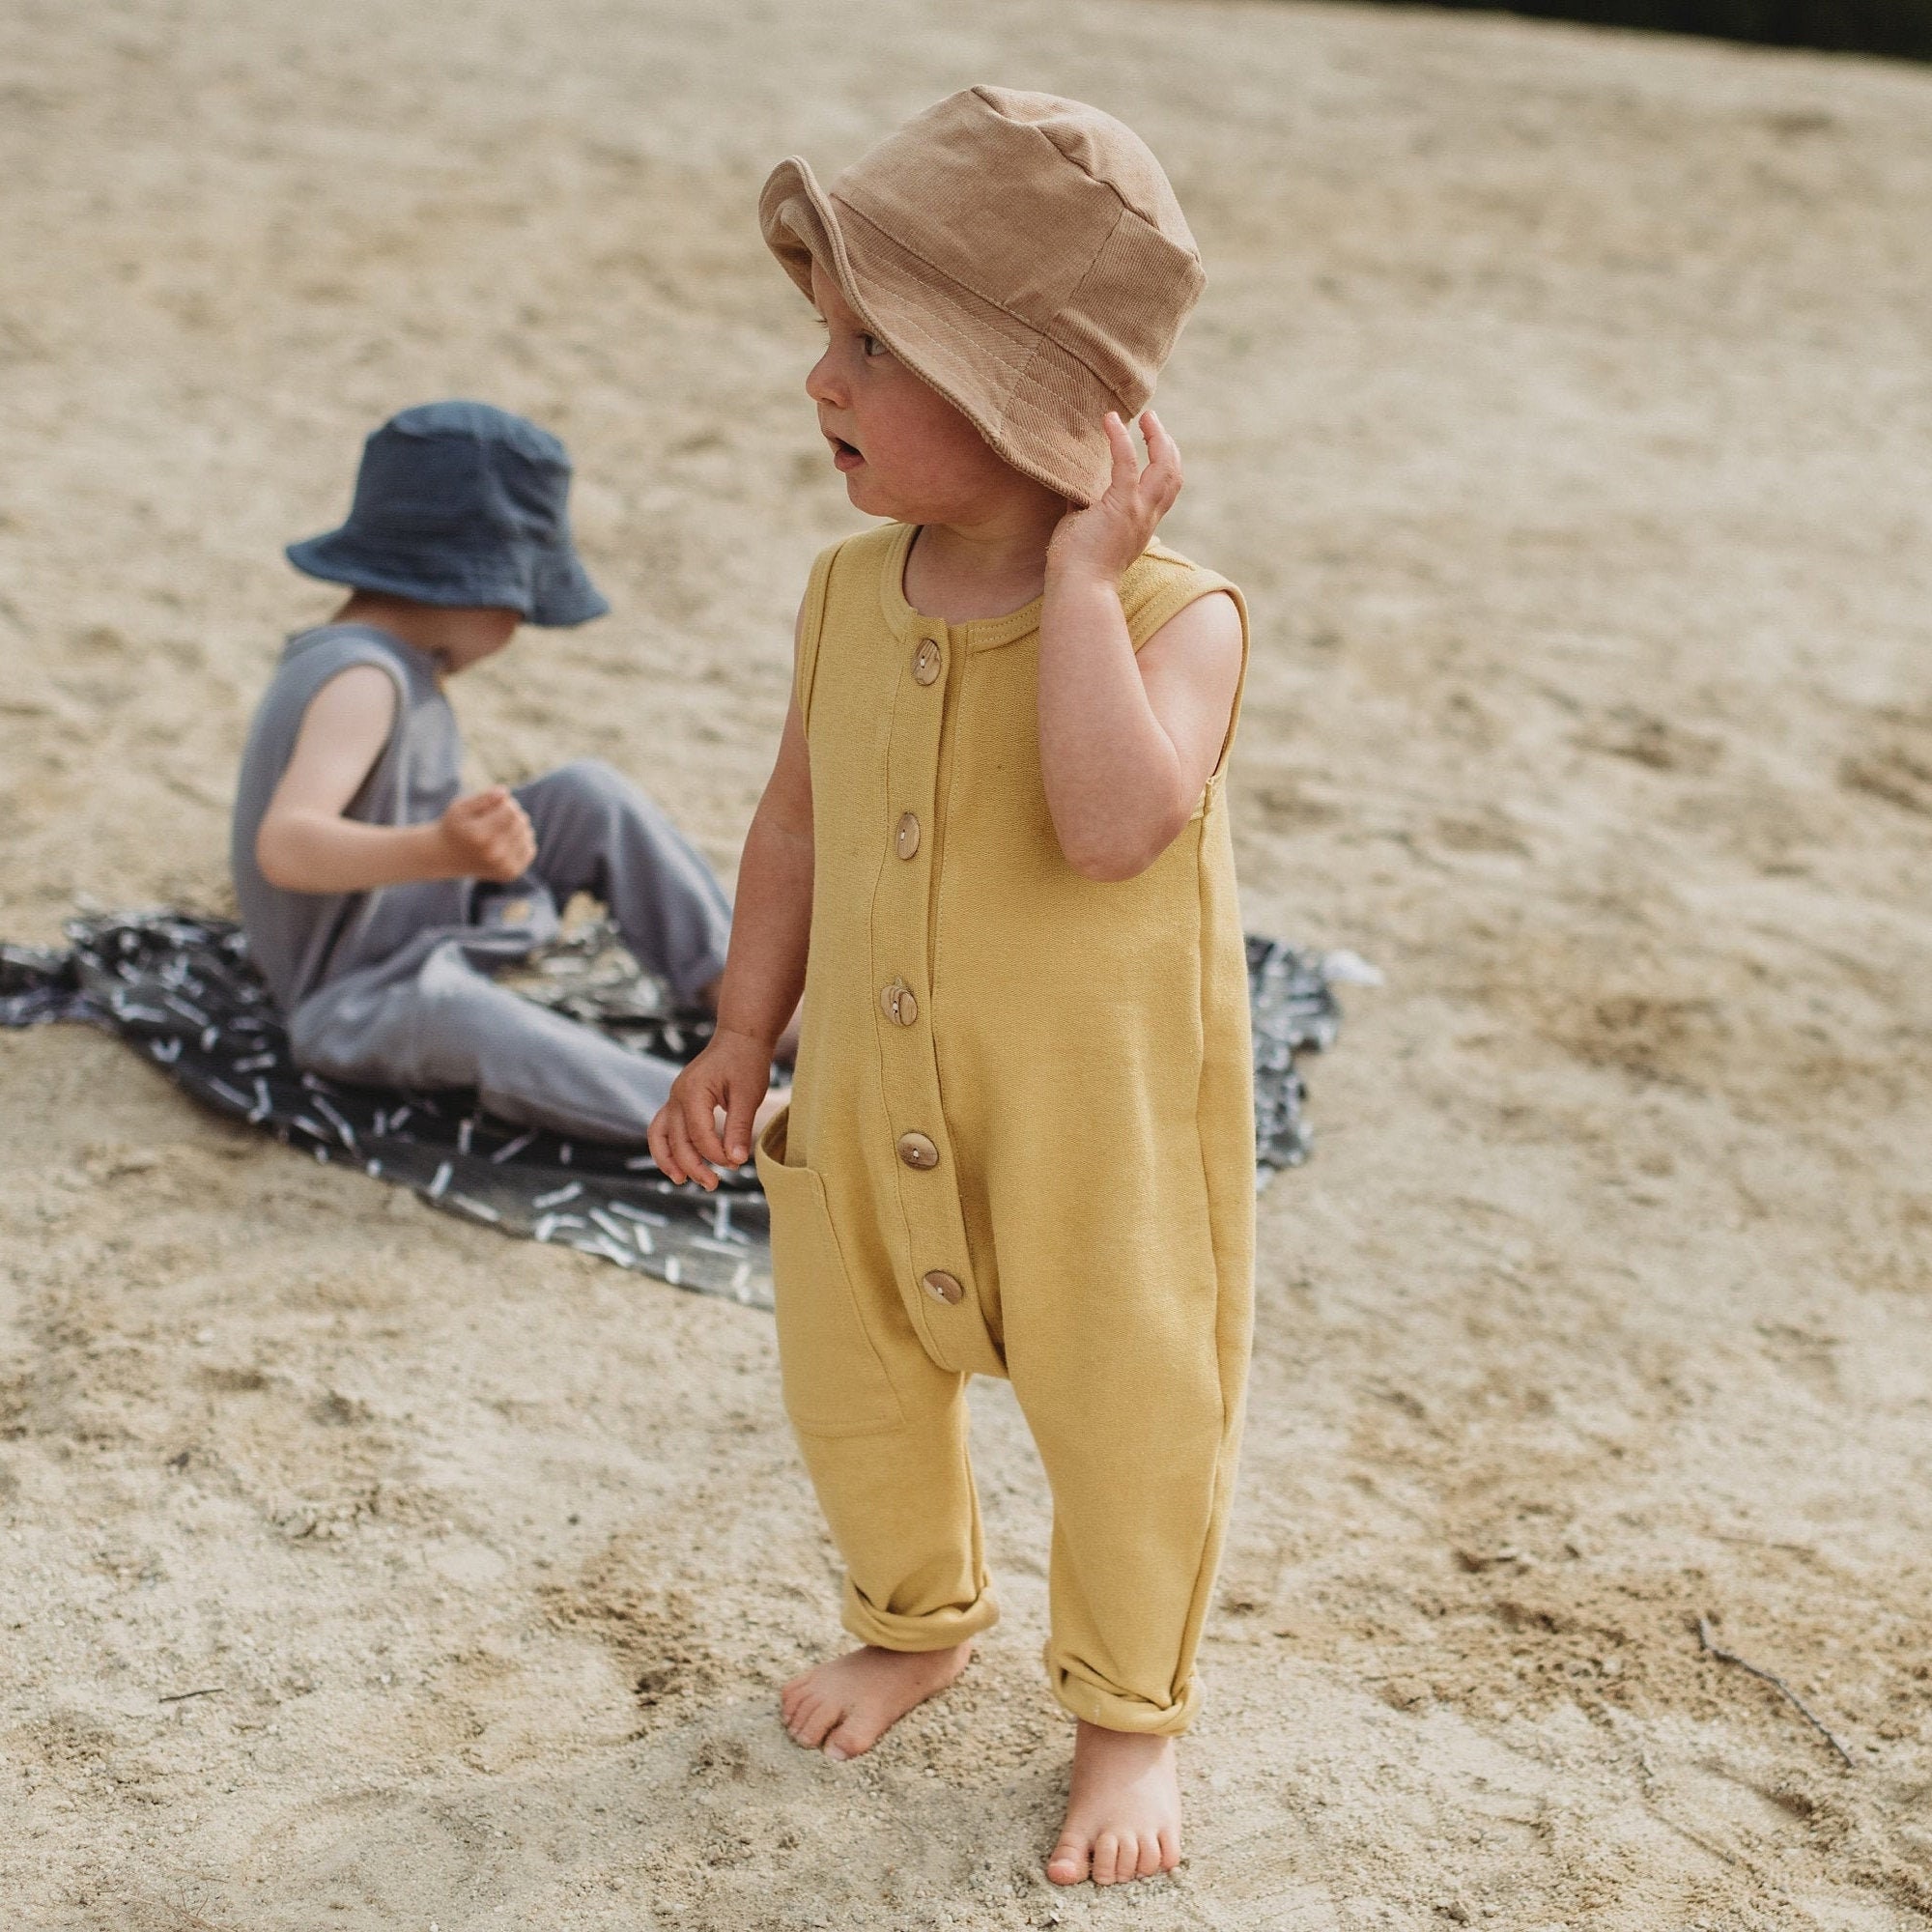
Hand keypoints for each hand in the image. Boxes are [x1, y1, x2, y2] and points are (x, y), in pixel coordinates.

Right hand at [438, 786, 535, 882]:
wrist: (447, 857)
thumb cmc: (456, 827)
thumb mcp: (461, 807)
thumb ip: (483, 797)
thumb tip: (504, 792)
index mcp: (479, 835)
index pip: (511, 810)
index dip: (506, 803)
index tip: (495, 804)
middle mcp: (493, 854)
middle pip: (521, 821)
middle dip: (512, 813)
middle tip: (497, 815)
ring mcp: (503, 866)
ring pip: (528, 834)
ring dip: (517, 827)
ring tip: (499, 828)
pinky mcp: (510, 873)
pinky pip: (530, 849)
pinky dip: (521, 842)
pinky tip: (505, 841)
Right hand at [647, 1027, 773, 1189]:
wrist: (740, 1037)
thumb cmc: (746, 1063)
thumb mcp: (748, 1095)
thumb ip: (739, 1128)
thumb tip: (736, 1161)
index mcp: (693, 1092)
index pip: (698, 1135)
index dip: (715, 1155)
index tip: (735, 1164)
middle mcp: (677, 1095)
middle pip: (676, 1140)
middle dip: (693, 1166)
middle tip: (713, 1184)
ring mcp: (674, 1097)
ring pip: (660, 1135)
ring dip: (669, 1160)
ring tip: (682, 1180)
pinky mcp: (678, 1100)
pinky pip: (663, 1127)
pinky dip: (667, 1147)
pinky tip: (679, 1164)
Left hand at [1046, 410, 1182, 587]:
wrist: (1078, 588)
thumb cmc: (1076, 566)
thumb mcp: (1084, 527)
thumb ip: (1084, 504)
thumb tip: (1070, 484)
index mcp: (1142, 523)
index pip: (1164, 489)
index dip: (1162, 462)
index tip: (1151, 442)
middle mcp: (1147, 517)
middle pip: (1173, 474)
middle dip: (1167, 444)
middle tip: (1152, 421)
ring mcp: (1138, 512)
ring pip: (1165, 468)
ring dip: (1157, 437)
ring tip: (1144, 417)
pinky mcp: (1121, 507)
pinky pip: (1127, 465)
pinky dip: (1121, 440)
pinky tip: (1111, 421)